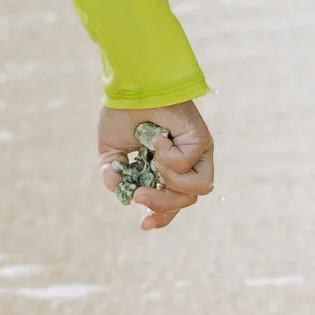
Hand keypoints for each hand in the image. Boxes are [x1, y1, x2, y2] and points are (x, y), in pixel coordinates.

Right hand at [99, 100, 213, 230]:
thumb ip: (116, 175)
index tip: (143, 225)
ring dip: (169, 182)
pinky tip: (157, 140)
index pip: (171, 202)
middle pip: (185, 201)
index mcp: (164, 169)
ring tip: (153, 162)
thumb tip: (122, 194)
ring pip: (196, 190)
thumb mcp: (112, 152)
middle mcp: (185, 164)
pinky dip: (169, 158)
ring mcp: (197, 154)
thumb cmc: (122, 115)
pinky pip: (189, 165)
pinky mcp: (202, 141)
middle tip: (139, 196)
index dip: (160, 217)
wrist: (130, 89)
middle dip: (161, 205)